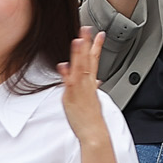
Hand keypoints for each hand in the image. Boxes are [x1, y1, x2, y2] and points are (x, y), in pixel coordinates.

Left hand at [57, 30, 108, 146]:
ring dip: (79, 54)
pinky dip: (66, 74)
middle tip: (86, 29)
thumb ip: (92, 88)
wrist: (94, 132)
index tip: (99, 34)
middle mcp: (87, 84)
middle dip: (87, 44)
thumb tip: (95, 81)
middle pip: (88, 60)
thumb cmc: (91, 119)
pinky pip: (69, 83)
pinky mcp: (72, 97)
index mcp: (91, 84)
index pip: (95, 60)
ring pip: (80, 68)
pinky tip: (63, 65)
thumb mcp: (93, 100)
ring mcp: (80, 90)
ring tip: (77, 40)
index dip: (97, 47)